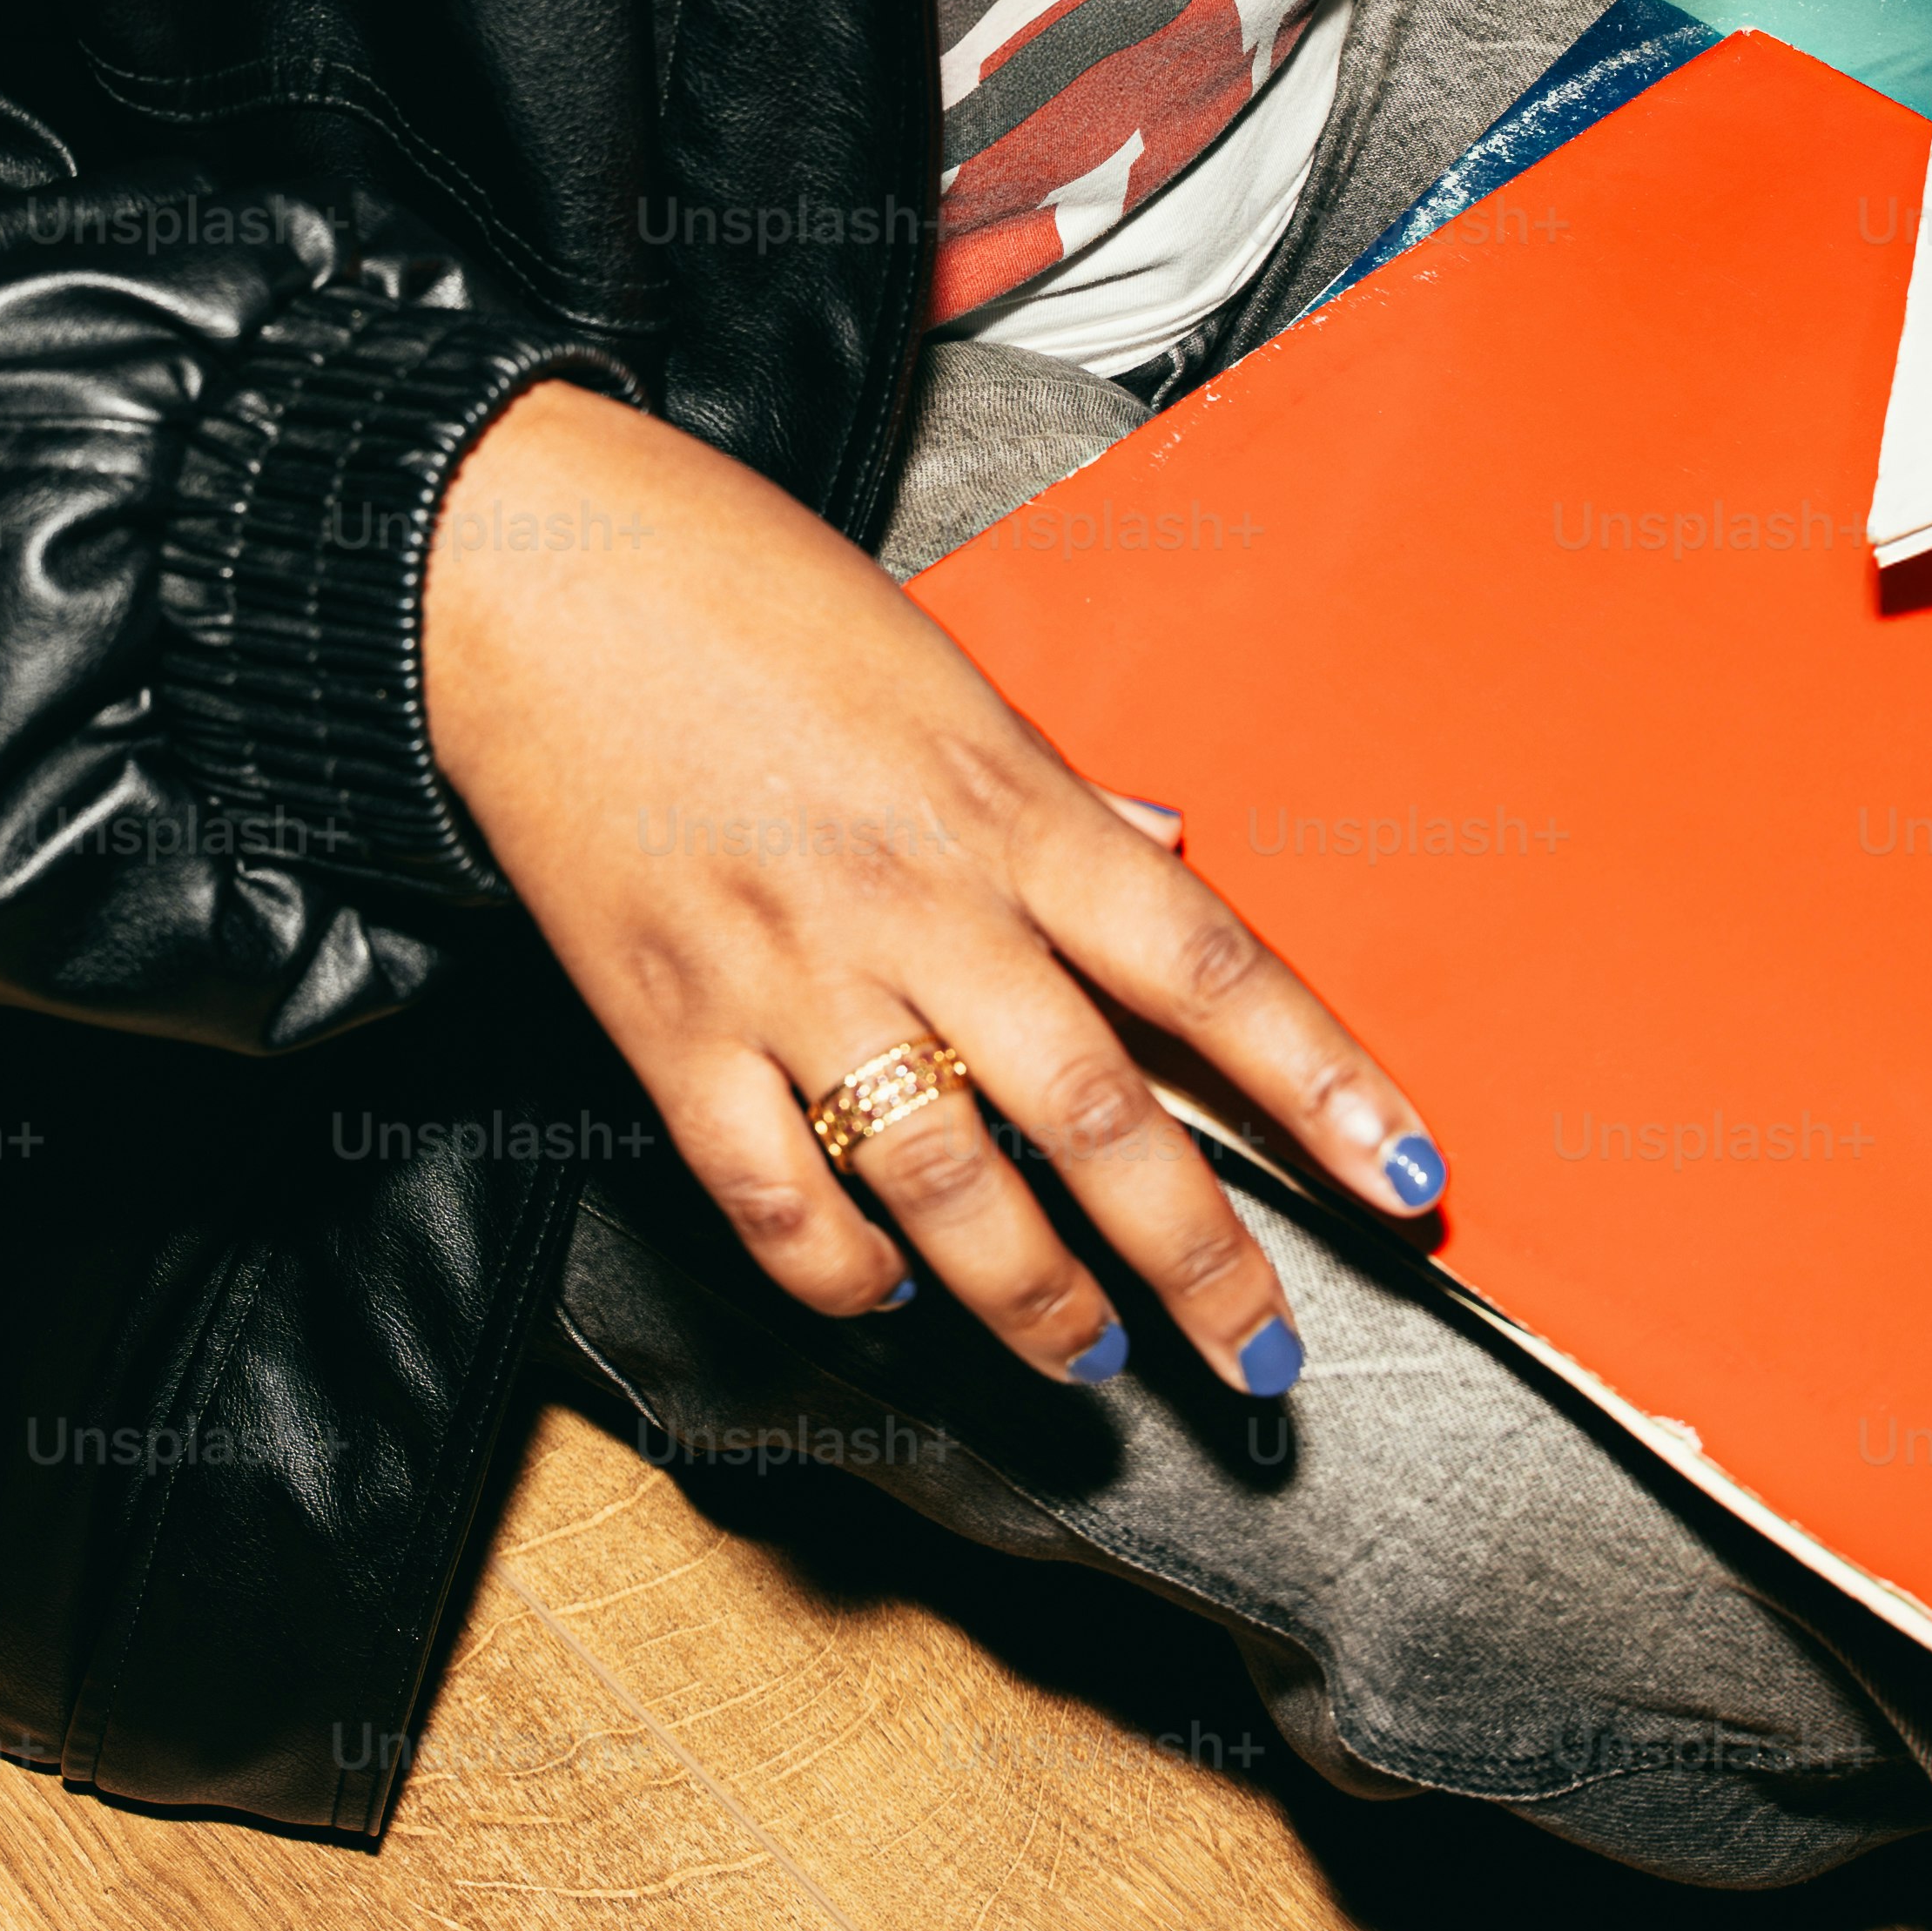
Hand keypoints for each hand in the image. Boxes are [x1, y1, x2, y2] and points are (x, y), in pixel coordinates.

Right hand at [418, 383, 1446, 1392]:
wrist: (525, 573)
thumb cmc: (737, 594)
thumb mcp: (939, 668)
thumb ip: (1061, 790)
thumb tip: (1171, 852)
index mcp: (1004, 804)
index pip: (1208, 965)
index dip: (1321, 1084)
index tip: (1406, 1182)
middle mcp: (917, 903)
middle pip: (1097, 1114)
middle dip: (1198, 1258)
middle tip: (1259, 1357)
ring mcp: (791, 975)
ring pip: (945, 1184)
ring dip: (1032, 1299)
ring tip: (1088, 1357)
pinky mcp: (669, 1026)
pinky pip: (774, 1195)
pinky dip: (837, 1272)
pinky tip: (885, 1298)